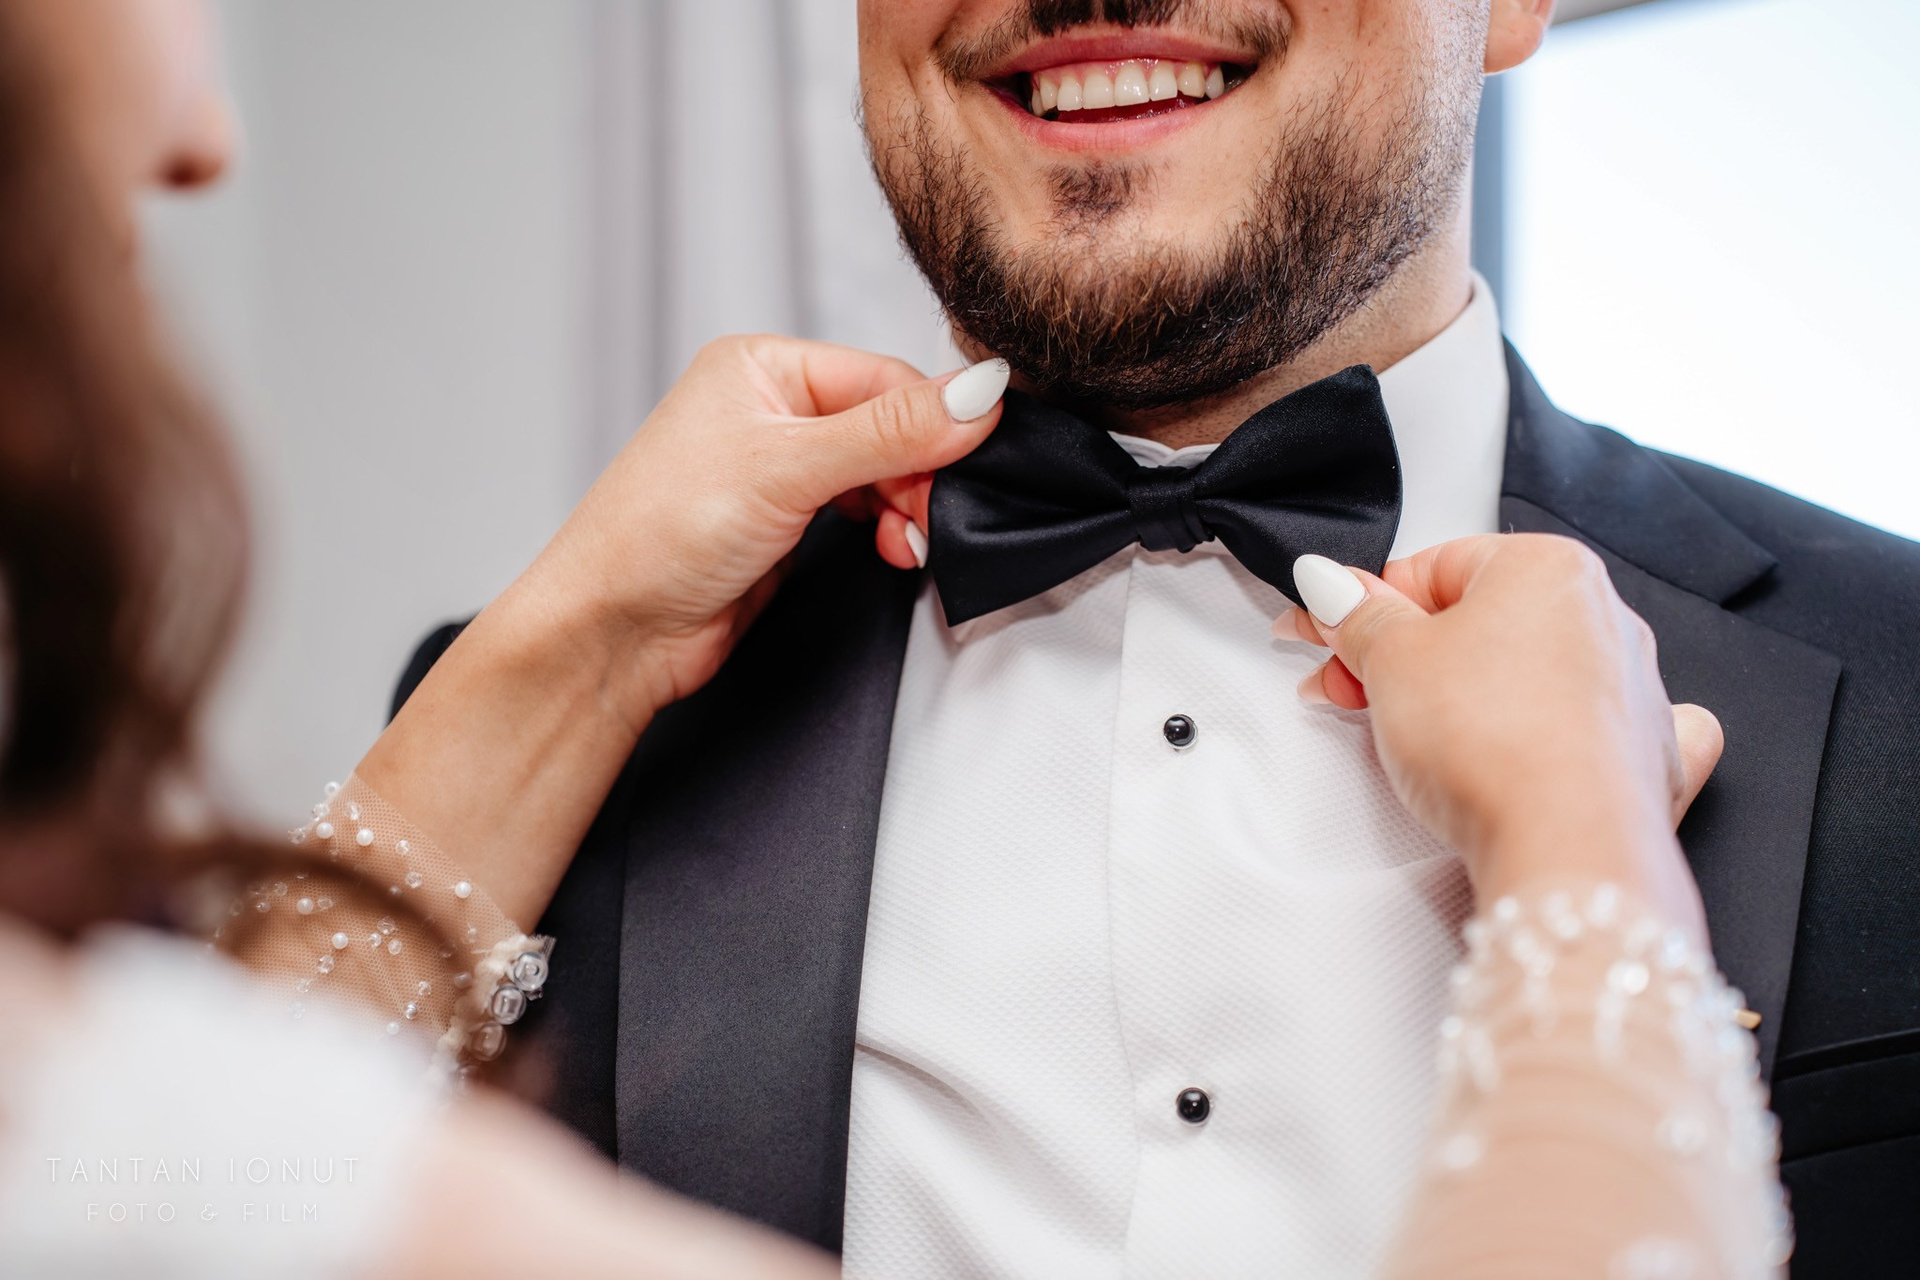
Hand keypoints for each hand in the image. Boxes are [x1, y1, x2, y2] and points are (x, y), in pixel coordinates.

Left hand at [521, 339, 1008, 724]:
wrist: (614, 632)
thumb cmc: (660, 535)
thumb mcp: (788, 468)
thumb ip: (891, 432)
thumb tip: (982, 391)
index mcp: (763, 366)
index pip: (884, 377)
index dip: (933, 423)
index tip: (965, 466)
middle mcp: (772, 408)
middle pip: (891, 425)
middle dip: (920, 475)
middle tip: (927, 519)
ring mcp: (780, 468)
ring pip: (883, 471)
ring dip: (909, 508)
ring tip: (908, 543)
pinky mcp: (788, 523)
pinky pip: (866, 512)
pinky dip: (890, 531)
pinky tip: (894, 552)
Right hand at [1279, 535, 1720, 933]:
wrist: (1566, 844)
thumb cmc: (1496, 744)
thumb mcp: (1389, 660)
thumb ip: (1357, 615)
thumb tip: (1335, 587)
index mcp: (1546, 566)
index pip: (1429, 567)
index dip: (1366, 608)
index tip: (1330, 639)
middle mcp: (1603, 616)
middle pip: (1478, 621)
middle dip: (1406, 657)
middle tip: (1354, 691)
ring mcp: (1631, 688)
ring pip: (1529, 672)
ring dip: (1468, 696)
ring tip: (1420, 738)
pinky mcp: (1643, 755)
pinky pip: (1600, 724)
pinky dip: (1567, 730)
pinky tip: (1542, 740)